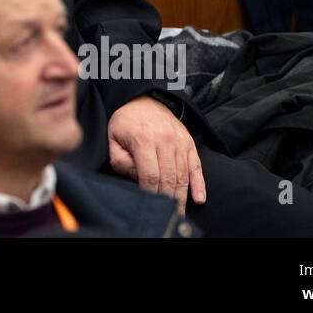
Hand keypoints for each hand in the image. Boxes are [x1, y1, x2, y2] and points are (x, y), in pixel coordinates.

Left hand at [107, 95, 205, 211]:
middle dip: (167, 199)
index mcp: (143, 140)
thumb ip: (121, 162)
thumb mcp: (113, 139)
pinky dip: (199, 184)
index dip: (150, 193)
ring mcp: (179, 141)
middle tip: (165, 214)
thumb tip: (138, 179)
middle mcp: (164, 140)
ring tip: (179, 213)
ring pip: (183, 175)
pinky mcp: (189, 142)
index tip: (148, 204)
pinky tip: (199, 198)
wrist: (143, 98)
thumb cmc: (125, 122)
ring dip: (182, 196)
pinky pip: (196, 166)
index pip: (150, 175)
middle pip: (169, 178)